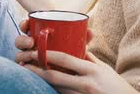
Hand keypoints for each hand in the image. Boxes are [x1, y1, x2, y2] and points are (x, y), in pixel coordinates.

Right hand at [14, 20, 93, 63]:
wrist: (69, 68)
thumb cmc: (71, 49)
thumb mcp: (76, 42)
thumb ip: (82, 37)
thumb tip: (90, 32)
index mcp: (39, 33)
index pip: (26, 26)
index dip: (23, 24)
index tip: (27, 24)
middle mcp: (31, 45)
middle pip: (20, 40)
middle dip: (22, 40)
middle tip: (31, 42)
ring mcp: (29, 57)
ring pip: (20, 54)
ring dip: (22, 54)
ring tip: (30, 56)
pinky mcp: (30, 68)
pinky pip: (23, 68)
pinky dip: (22, 67)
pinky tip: (24, 68)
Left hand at [23, 51, 138, 93]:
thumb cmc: (116, 86)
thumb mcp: (104, 69)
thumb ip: (89, 59)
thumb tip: (76, 49)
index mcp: (93, 71)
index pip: (66, 60)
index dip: (48, 55)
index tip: (35, 50)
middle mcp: (86, 84)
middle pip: (55, 77)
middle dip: (37, 70)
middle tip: (24, 63)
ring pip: (56, 89)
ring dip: (40, 81)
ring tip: (28, 72)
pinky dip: (52, 91)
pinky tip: (42, 86)